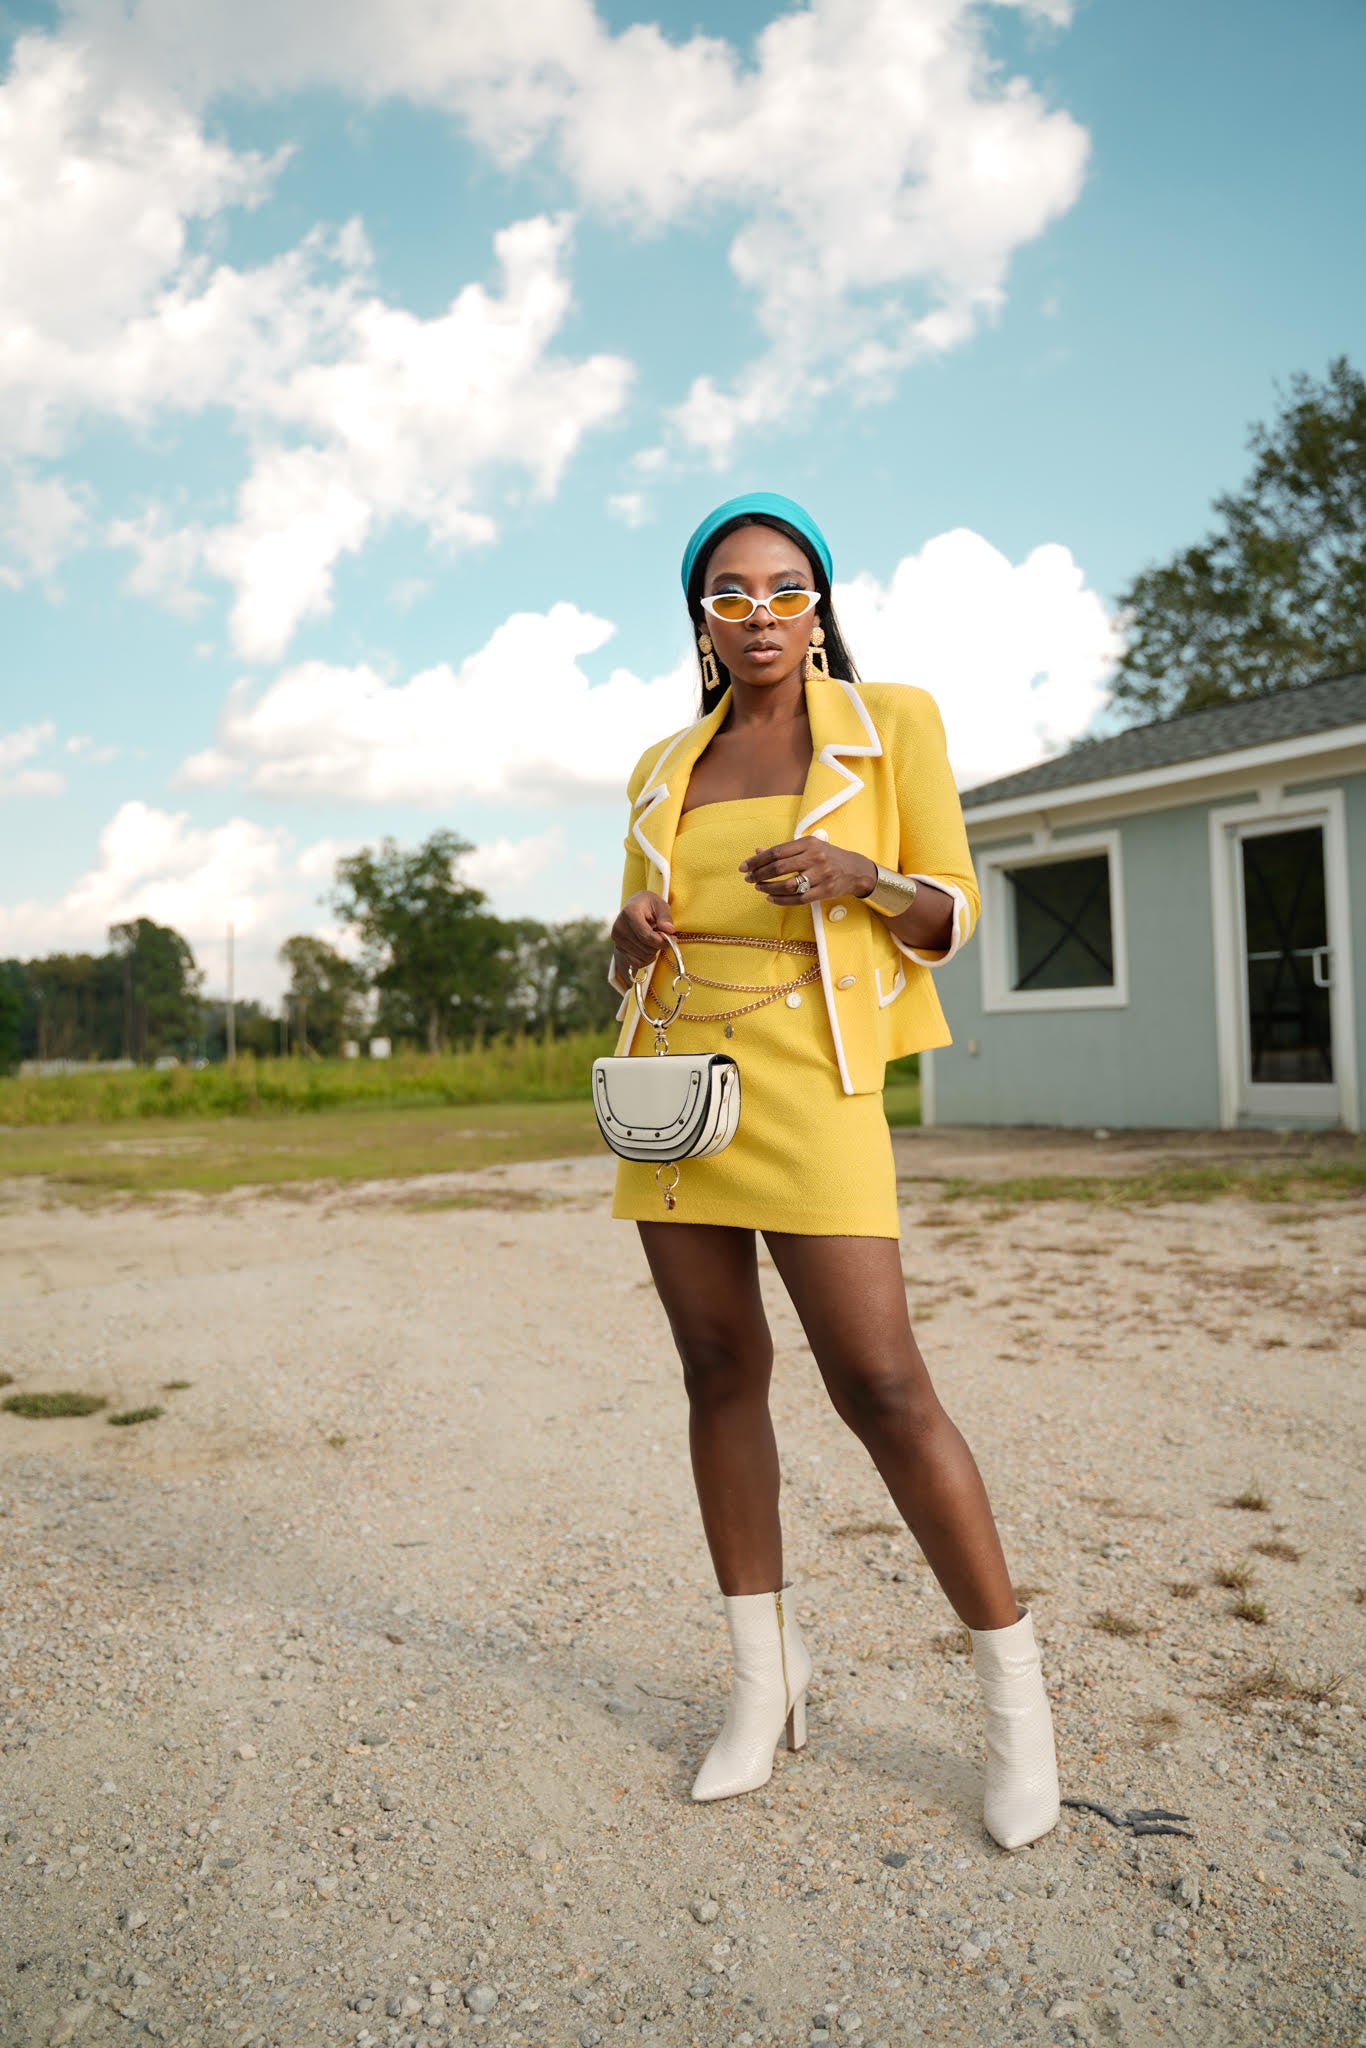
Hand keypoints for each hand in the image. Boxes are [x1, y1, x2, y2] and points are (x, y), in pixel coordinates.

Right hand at [611, 889, 675, 976]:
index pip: (647, 936)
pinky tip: (649, 948)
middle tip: (661, 936)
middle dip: (659, 945)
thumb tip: (669, 930)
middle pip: (646, 948)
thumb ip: (665, 917)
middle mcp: (620, 927)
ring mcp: (617, 939)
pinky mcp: (618, 948)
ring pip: (643, 956)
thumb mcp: (660, 905)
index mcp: (630, 913)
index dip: (662, 941)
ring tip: (653, 939)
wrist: (634, 906)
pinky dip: (646, 959)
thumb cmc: (649, 905)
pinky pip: (636, 963)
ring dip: (653, 951)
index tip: (673, 939)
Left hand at [739, 837, 876, 903]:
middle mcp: (815, 857)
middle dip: (759, 874)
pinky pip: (799, 899)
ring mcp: (821, 875)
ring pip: (788, 885)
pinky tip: (771, 898)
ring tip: (759, 888)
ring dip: (769, 888)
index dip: (757, 860)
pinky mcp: (825, 891)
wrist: (855, 869)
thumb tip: (758, 852)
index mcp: (809, 843)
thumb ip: (783, 850)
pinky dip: (781, 900)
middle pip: (779, 868)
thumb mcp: (808, 848)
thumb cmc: (827, 856)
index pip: (777, 852)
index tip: (744, 867)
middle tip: (748, 879)